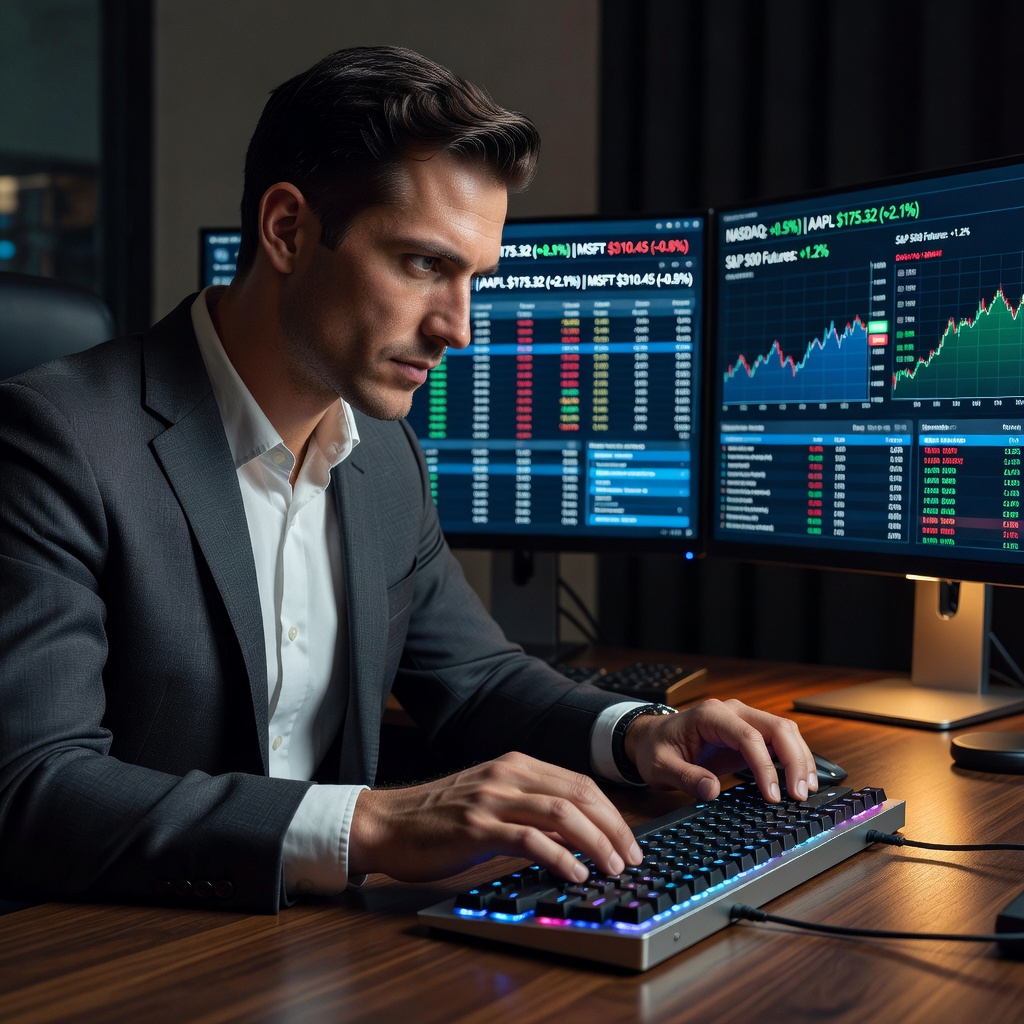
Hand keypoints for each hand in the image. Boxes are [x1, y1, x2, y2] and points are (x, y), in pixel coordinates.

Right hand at [348, 752, 642, 882]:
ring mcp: (492, 798)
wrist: (386, 823)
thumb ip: (531, 812)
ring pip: (562, 813)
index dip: (611, 813)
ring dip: (596, 842)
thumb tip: (576, 836)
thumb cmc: (438, 818)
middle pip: (579, 795)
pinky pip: (531, 839)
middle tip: (631, 857)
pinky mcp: (477, 827)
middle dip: (613, 828)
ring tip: (612, 868)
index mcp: (515, 765)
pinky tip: (576, 873)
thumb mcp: (492, 803)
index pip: (580, 782)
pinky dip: (561, 856)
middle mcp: (508, 774)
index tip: (628, 840)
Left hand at [623, 698, 815, 802]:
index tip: (773, 796)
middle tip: (799, 795)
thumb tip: (712, 790)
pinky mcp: (749, 734)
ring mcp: (743, 721)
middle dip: (794, 760)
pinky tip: (800, 780)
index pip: (748, 736)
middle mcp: (732, 712)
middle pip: (776, 727)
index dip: (765, 766)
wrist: (652, 738)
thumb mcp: (661, 767)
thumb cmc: (656, 749)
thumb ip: (685, 777)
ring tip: (806, 790)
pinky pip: (778, 742)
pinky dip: (793, 759)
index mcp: (710, 715)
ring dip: (800, 758)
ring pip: (784, 732)